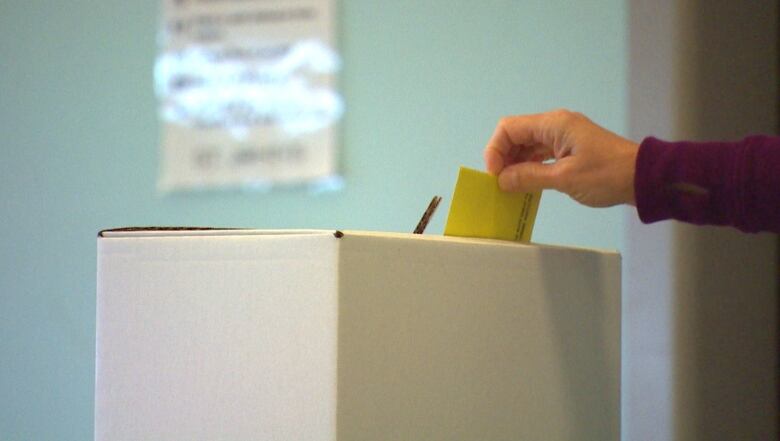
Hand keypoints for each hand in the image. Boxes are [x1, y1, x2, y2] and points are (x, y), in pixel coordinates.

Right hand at [484, 109, 638, 206]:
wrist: (644, 178)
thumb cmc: (607, 175)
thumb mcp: (564, 179)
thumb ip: (529, 177)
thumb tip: (502, 180)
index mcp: (553, 124)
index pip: (509, 128)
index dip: (495, 150)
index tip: (495, 175)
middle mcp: (556, 125)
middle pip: (516, 135)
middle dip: (503, 158)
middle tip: (500, 183)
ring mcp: (564, 136)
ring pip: (527, 145)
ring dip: (516, 164)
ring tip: (511, 187)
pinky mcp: (570, 149)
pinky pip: (541, 154)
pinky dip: (530, 167)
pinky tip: (526, 184)